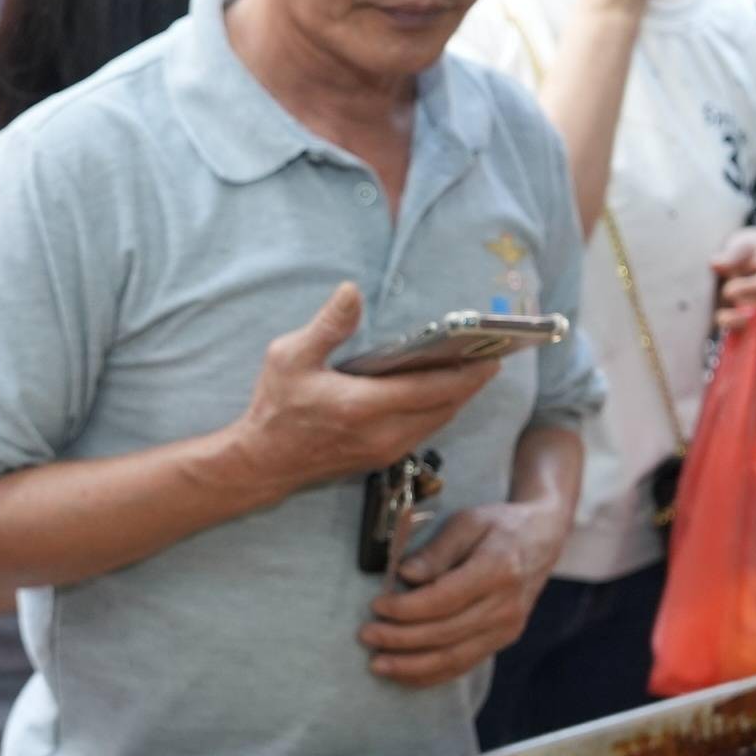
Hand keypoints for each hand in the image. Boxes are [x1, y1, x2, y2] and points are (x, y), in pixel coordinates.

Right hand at [224, 284, 500, 497]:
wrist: (263, 463)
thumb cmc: (276, 407)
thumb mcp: (290, 357)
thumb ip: (328, 325)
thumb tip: (352, 292)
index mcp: (364, 406)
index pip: (432, 389)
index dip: (467, 373)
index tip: (492, 355)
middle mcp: (383, 433)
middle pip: (445, 406)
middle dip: (471, 382)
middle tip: (490, 354)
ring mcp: (385, 449)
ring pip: (438, 421)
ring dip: (457, 396)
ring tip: (473, 368)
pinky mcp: (383, 457)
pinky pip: (424, 430)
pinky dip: (439, 409)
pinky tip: (441, 389)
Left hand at [362, 496, 567, 685]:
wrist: (542, 540)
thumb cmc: (499, 526)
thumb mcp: (467, 522)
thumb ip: (436, 551)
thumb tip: (405, 575)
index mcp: (498, 569)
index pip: (444, 599)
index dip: (406, 608)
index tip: (376, 606)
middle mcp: (505, 606)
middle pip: (445, 633)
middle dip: (400, 639)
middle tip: (366, 636)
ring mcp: (507, 628)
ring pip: (454, 658)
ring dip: (412, 666)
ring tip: (378, 664)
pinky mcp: (502, 641)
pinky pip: (464, 665)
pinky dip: (431, 674)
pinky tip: (404, 674)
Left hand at [710, 226, 755, 333]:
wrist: (748, 260)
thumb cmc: (746, 248)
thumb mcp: (740, 243)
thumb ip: (731, 254)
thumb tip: (716, 263)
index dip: (751, 288)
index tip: (728, 289)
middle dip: (746, 315)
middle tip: (721, 315)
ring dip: (741, 326)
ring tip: (720, 321)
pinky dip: (741, 336)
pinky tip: (724, 336)